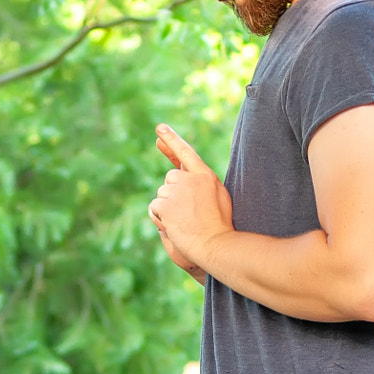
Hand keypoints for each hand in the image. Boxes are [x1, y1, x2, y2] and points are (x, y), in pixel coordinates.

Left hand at [148, 123, 232, 282]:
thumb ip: (202, 181)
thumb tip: (184, 171)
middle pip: (170, 178)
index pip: (185, 153)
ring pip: (161, 194)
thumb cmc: (219, 225)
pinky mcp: (166, 205)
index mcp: (205, 175)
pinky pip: (154, 208)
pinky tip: (175, 226)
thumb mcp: (217, 196)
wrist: (215, 244)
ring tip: (184, 221)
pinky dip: (160, 218)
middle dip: (173, 193)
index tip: (159, 128)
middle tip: (188, 212)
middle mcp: (190, 179)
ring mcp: (177, 191)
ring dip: (167, 208)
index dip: (171, 139)